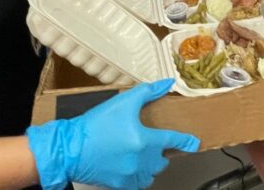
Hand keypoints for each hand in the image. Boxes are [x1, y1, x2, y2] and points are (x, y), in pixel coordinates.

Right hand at [26, 78, 199, 189]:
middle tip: (150, 144)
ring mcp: (130, 174)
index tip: (193, 143)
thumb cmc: (94, 126)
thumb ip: (148, 92)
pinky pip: (138, 183)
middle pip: (162, 160)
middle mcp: (140, 160)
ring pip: (151, 173)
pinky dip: (137, 176)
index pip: (173, 140)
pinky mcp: (119, 184)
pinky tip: (130, 167)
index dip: (186, 141)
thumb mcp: (122, 102)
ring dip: (150, 165)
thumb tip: (167, 84)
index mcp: (143, 139)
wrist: (70, 148)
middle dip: (160, 152)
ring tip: (140, 156)